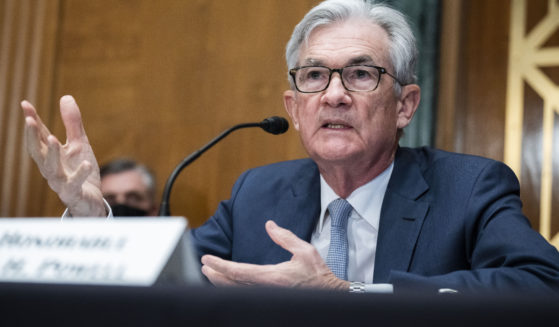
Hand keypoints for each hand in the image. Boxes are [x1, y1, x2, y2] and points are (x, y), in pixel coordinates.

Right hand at [21, 95, 105, 216]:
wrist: (91, 202)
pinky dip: (80, 174)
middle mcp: (51, 168)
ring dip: (50, 154)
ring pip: (51, 169)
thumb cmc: (81, 172)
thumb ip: (72, 124)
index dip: (32, 121)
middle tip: (29, 120)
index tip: (25, 104)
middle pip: (37, 152)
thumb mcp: (79, 144)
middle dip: (32, 136)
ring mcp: (60, 182)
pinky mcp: (73, 193)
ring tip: (52, 138)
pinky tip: (87, 164)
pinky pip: (74, 184)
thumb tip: (65, 97)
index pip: (39, 136)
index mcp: (51, 155)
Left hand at [201, 220, 348, 289]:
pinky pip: (245, 293)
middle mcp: (267, 288)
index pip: (239, 272)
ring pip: (237, 290)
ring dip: (221, 282)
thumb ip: (285, 237)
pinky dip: (232, 287)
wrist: (328, 294)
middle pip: (233, 284)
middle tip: (204, 265)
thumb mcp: (305, 250)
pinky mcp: (270, 297)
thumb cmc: (318, 273)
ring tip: (210, 272)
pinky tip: (227, 282)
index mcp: (273, 276)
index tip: (207, 260)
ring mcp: (267, 295)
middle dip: (216, 274)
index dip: (221, 266)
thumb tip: (269, 225)